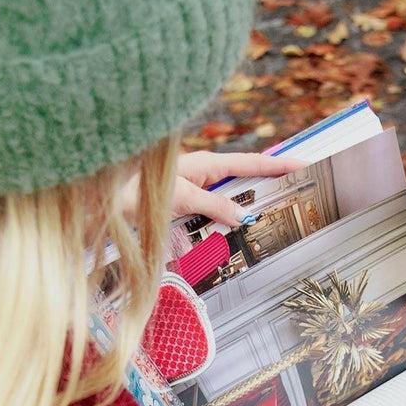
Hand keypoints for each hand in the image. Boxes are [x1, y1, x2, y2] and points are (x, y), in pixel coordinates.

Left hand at [121, 150, 305, 226]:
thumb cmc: (137, 186)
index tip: (303, 164)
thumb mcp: (184, 197)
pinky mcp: (179, 206)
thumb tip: (244, 215)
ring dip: (232, 219)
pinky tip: (209, 243)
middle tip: (286, 199)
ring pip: (222, 205)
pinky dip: (209, 231)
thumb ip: (215, 205)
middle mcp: (199, 174)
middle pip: (240, 183)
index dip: (277, 165)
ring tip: (251, 230)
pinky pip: (203, 219)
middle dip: (260, 193)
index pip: (250, 163)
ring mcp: (190, 190)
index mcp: (205, 163)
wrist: (103, 197)